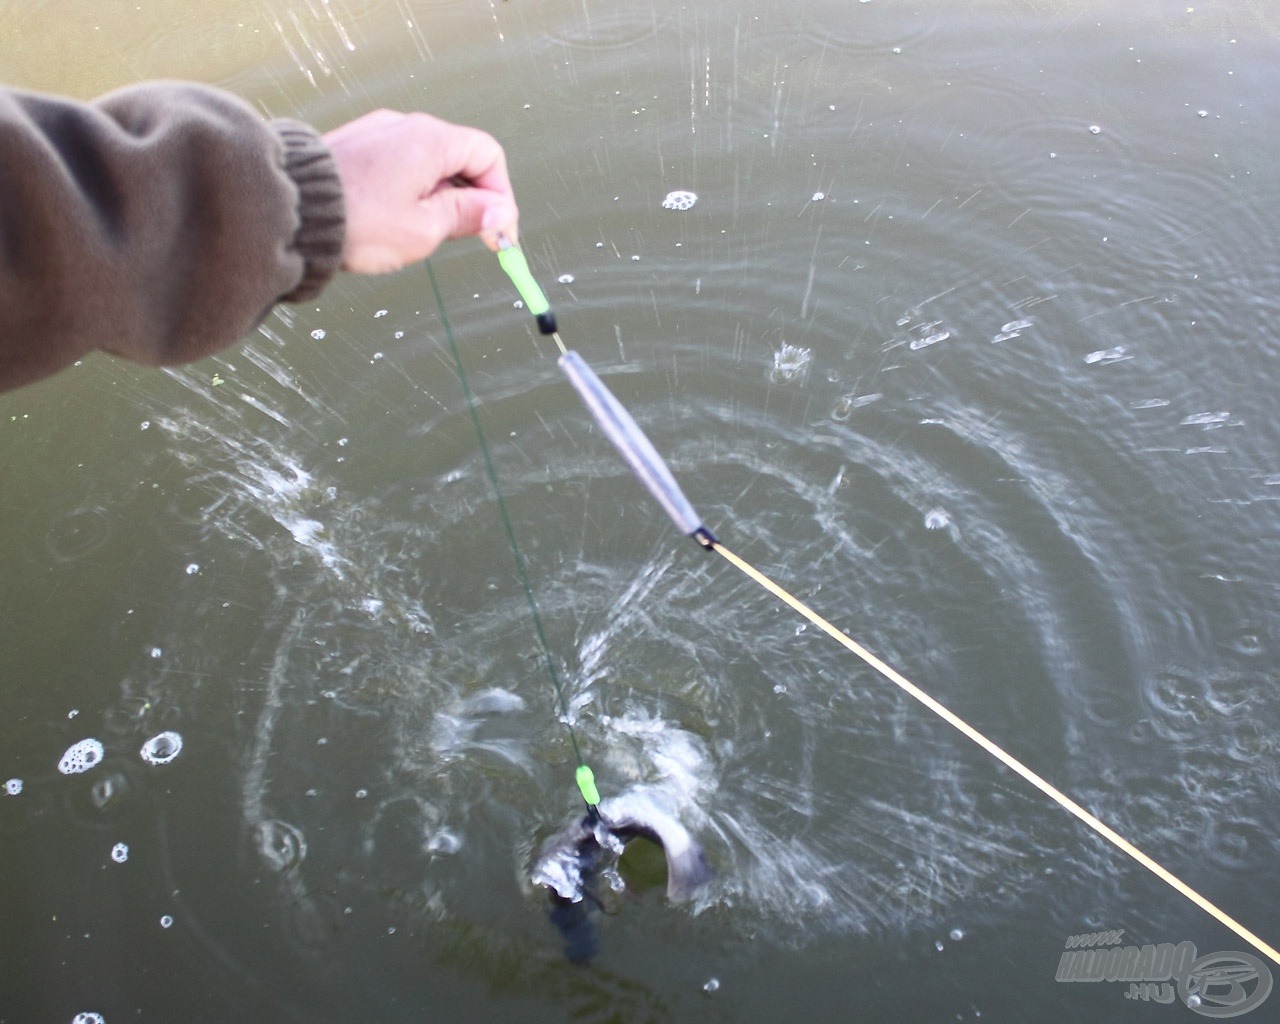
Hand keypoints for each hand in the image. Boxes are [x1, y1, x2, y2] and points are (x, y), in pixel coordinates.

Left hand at [322, 109, 518, 273]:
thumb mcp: (424, 230)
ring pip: (429, 162)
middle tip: (473, 236)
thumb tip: (497, 212)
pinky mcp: (356, 146)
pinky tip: (399, 219)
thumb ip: (467, 216)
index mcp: (431, 140)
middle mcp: (405, 126)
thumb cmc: (356, 221)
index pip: (488, 155)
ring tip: (430, 232)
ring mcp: (378, 133)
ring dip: (441, 196)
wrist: (291, 211)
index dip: (500, 194)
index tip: (498, 229)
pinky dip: (412, 188)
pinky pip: (400, 163)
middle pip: (460, 157)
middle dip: (473, 198)